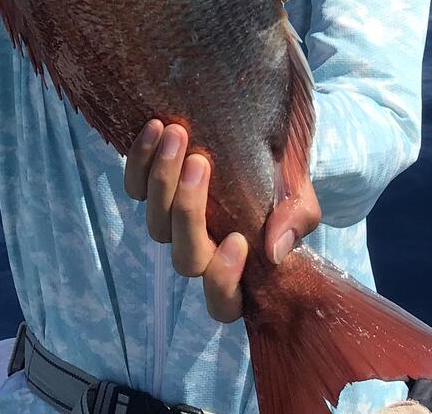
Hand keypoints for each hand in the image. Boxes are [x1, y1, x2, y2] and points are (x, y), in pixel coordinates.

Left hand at [123, 119, 321, 322]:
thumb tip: (275, 251)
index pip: (224, 303)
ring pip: (156, 224)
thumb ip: (295, 219)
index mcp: (239, 266)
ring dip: (163, 179)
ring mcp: (173, 222)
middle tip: (200, 161)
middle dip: (188, 210)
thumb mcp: (298, 193)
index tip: (238, 238)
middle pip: (184, 258)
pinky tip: (156, 128)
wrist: (262, 132)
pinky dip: (139, 160)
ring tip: (178, 134)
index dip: (224, 281)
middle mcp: (202, 250)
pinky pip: (134, 187)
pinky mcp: (151, 190)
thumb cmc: (283, 173)